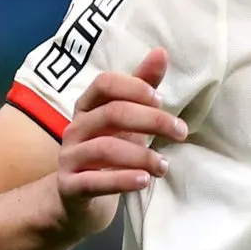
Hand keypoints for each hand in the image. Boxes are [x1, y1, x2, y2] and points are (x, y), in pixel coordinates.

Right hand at [56, 47, 188, 234]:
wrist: (78, 196)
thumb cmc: (108, 148)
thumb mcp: (127, 119)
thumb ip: (142, 87)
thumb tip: (161, 52)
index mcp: (87, 106)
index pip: (104, 84)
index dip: (133, 87)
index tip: (161, 100)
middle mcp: (75, 128)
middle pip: (112, 113)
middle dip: (152, 120)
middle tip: (182, 132)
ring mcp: (69, 157)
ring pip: (105, 148)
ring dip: (142, 156)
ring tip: (165, 165)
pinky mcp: (69, 186)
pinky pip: (94, 182)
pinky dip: (122, 180)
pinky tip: (144, 180)